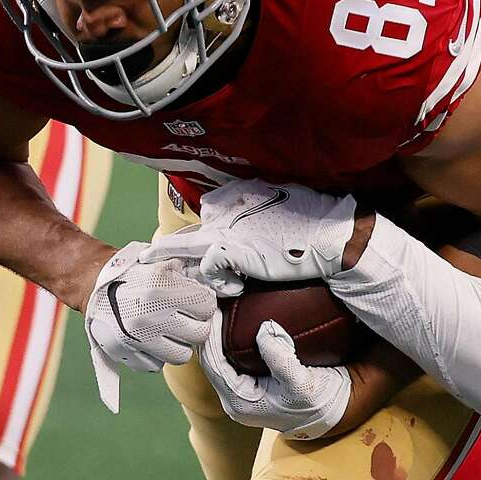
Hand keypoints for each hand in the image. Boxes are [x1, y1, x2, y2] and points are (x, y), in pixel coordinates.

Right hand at [84, 242, 214, 412]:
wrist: (93, 284)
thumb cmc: (134, 272)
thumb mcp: (161, 264)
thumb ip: (188, 276)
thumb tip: (215, 289)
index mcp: (161, 289)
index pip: (206, 307)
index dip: (204, 303)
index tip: (198, 301)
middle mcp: (150, 317)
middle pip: (199, 335)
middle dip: (197, 326)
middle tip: (188, 318)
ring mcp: (137, 339)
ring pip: (181, 356)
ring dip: (179, 344)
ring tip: (170, 330)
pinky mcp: (127, 355)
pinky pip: (156, 364)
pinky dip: (156, 354)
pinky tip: (150, 339)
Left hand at [140, 180, 357, 295]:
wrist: (330, 237)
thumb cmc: (316, 221)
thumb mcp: (286, 201)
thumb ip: (263, 207)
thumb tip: (255, 222)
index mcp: (242, 191)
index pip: (209, 210)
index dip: (202, 231)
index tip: (193, 244)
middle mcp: (229, 206)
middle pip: (190, 230)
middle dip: (173, 248)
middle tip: (150, 258)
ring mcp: (227, 228)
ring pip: (187, 247)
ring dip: (185, 266)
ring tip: (176, 277)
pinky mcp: (230, 249)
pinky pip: (207, 268)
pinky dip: (219, 282)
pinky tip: (236, 287)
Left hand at [200, 313, 352, 439]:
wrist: (337, 409)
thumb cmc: (320, 400)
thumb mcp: (302, 382)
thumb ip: (280, 359)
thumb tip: (263, 329)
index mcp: (240, 402)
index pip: (212, 364)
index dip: (209, 335)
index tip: (213, 307)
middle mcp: (235, 399)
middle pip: (210, 360)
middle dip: (210, 331)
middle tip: (213, 301)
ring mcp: (242, 392)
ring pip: (220, 358)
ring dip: (219, 334)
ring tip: (221, 306)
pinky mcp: (251, 383)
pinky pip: (232, 357)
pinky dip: (230, 338)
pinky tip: (235, 319)